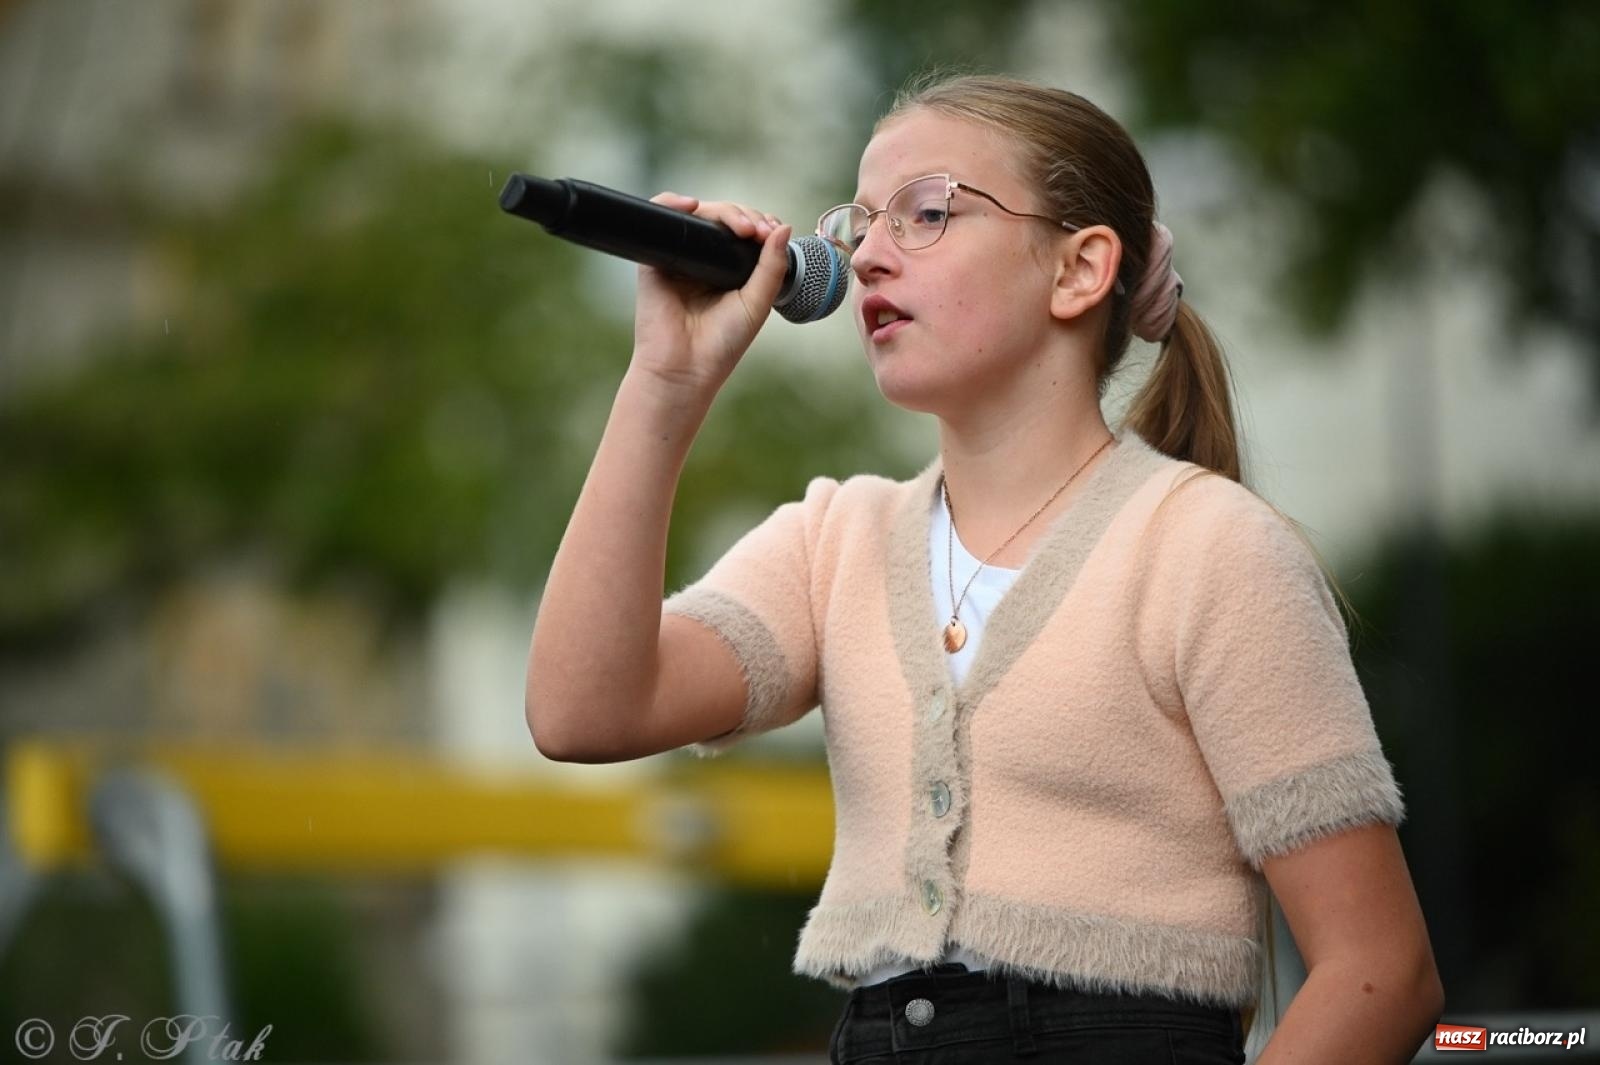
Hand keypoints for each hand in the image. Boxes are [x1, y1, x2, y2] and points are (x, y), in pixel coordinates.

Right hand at [628, 192, 792, 404]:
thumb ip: (772, 266)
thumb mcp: (757, 303)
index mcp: (729, 270)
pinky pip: (660, 216)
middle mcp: (704, 260)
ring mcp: (679, 257)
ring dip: (724, 210)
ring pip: (699, 214)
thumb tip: (784, 228)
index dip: (761, 224)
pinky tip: (693, 207)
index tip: (773, 232)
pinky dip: (673, 202)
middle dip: (747, 216)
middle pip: (724, 218)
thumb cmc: (721, 344)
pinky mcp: (654, 258)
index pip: (745, 231)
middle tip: (759, 231)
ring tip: (743, 227)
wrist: (684, 369)